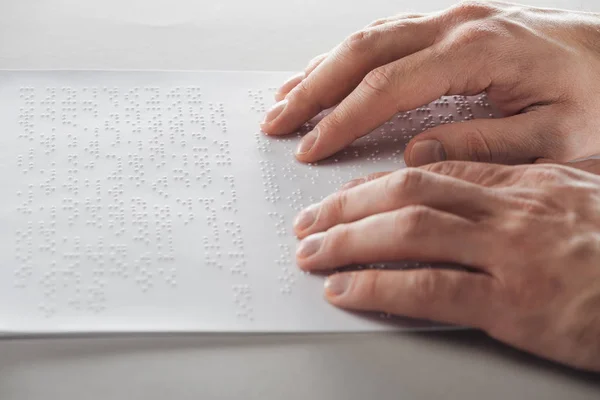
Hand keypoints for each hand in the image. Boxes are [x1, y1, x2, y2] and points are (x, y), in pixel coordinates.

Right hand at [261, 2, 599, 166]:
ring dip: (322, 70)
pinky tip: (328, 73)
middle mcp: (460, 24)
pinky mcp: (455, 25)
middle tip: (276, 122)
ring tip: (287, 100)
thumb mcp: (561, 140)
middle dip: (313, 90)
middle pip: (363, 51)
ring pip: (369, 37)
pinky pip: (388, 35)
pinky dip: (349, 58)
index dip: (343, 120)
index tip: (310, 150)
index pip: (388, 86)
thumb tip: (417, 152)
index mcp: (481, 51)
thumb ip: (486, 147)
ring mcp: (455, 19)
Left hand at [293, 160, 599, 371]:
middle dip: (349, 205)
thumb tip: (456, 191)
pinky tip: (345, 289)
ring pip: (410, 231)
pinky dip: (379, 287)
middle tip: (309, 220)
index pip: (436, 171)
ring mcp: (514, 255)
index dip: (380, 183)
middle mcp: (515, 211)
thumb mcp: (576, 206)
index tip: (346, 196)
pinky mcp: (517, 306)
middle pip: (410, 192)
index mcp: (530, 184)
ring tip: (311, 251)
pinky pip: (430, 288)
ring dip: (349, 241)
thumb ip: (517, 194)